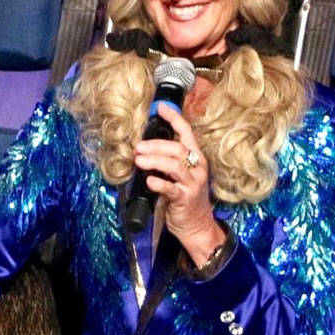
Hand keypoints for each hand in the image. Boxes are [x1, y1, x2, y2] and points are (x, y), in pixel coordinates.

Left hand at [133, 103, 226, 264]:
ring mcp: (193, 183)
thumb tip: (143, 150)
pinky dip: (159, 183)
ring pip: (174, 165)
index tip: (160, 108)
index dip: (174, 118)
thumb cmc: (185, 198)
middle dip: (155, 145)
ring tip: (138, 160)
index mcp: (196, 158)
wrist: (197, 225)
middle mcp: (198, 167)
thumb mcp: (179, 175)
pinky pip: (171, 189)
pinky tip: (149, 181)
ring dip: (154, 160)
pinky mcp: (186, 199)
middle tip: (137, 147)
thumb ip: (167, 162)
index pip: (187, 132)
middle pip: (177, 148)